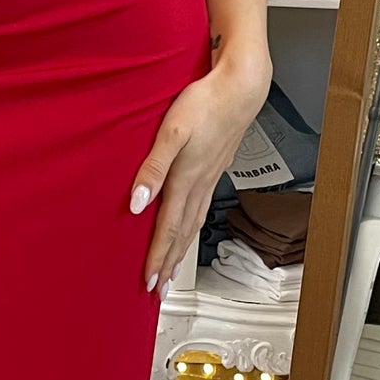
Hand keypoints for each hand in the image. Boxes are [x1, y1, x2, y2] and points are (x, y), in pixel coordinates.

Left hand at [128, 54, 270, 293]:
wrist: (241, 87)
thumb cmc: (206, 103)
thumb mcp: (172, 131)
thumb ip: (152, 167)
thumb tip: (138, 202)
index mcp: (186, 179)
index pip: (168, 229)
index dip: (158, 258)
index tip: (149, 283)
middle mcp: (199, 184)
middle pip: (182, 235)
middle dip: (169, 265)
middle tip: (159, 291)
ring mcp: (209, 179)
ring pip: (193, 225)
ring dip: (181, 251)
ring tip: (172, 271)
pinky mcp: (214, 169)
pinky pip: (201, 209)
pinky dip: (192, 228)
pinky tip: (189, 228)